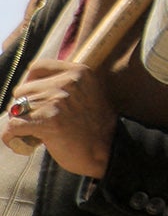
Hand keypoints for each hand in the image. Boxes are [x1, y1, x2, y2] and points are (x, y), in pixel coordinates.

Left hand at [3, 60, 117, 177]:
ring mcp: (57, 101)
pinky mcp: (47, 121)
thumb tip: (29, 88)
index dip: (30, 82)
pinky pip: (12, 126)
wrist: (108, 149)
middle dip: (24, 107)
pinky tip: (20, 143)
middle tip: (35, 121)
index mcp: (79, 72)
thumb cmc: (94, 125)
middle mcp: (67, 82)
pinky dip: (11, 137)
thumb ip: (64, 85)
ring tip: (31, 133)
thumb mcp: (86, 93)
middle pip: (23, 90)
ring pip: (16, 109)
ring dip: (19, 123)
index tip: (33, 97)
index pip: (38, 67)